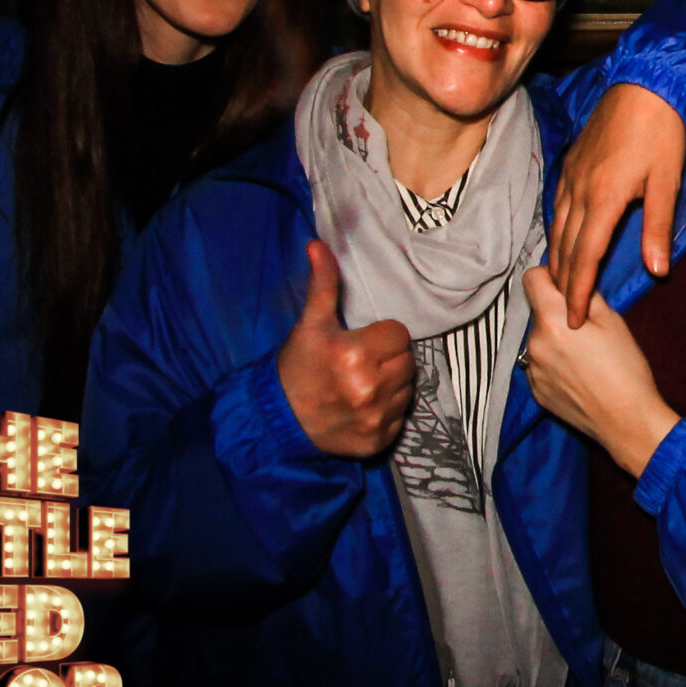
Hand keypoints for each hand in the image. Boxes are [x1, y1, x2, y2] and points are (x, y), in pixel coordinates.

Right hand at [276, 240, 415, 457]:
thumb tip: (318, 245)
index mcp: (355, 355)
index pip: (400, 334)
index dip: (381, 336)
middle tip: (360, 363)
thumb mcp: (310, 324)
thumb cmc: (297, 367)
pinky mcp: (378, 441)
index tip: (359, 342)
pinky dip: (386, 411)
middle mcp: (369, 388)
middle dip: (388, 358)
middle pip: (407, 360)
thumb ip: (323, 285)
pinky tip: (362, 407)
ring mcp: (375, 418)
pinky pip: (401, 417)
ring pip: (407, 388)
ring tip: (361, 384)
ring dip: (391, 384)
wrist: (278, 420)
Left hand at [521, 268, 679, 476]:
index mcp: (552, 322)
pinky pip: (540, 364)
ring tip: (585, 355)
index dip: (549, 276)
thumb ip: (586, 294)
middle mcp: (534, 345)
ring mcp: (532, 370)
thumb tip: (574, 279)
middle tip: (587, 326)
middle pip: (537, 311)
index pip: (531, 279)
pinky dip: (554, 362)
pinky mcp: (535, 391)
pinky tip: (579, 374)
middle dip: (557, 312)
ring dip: (554, 338)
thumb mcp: (613, 321)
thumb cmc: (626, 370)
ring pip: (538, 338)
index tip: (567, 286)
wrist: (627, 422)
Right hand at [549, 83, 685, 326]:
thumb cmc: (662, 132)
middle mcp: (580, 188)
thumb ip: (658, 228)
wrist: (645, 84)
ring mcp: (572, 174)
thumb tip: (657, 271)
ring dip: (556, 257)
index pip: (586, 255)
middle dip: (562, 281)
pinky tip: (560, 238)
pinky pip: (557, 205)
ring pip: (557, 225)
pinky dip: (556, 230)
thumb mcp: (667, 181)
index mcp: (604, 197)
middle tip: (561, 311)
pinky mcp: (572, 162)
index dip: (578, 289)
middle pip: (566, 245)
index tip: (574, 317)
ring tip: (557, 284)